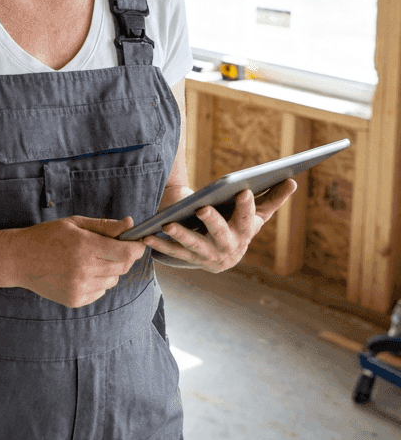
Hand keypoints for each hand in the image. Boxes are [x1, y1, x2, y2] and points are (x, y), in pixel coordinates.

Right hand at [14, 215, 145, 307]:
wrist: (19, 259)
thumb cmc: (46, 236)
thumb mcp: (74, 224)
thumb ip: (104, 226)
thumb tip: (130, 224)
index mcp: (84, 246)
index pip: (125, 253)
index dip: (136, 248)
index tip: (138, 242)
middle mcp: (84, 270)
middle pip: (122, 267)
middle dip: (124, 257)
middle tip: (113, 248)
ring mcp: (80, 288)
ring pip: (112, 280)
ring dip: (109, 270)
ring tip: (90, 259)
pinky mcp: (76, 300)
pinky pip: (100, 292)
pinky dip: (97, 282)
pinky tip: (80, 272)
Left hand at [143, 179, 297, 272]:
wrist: (222, 254)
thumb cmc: (239, 226)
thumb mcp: (255, 214)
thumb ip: (272, 198)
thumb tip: (293, 180)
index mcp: (245, 232)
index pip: (247, 217)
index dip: (245, 205)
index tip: (242, 190)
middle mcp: (228, 247)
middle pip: (221, 233)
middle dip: (213, 221)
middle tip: (202, 208)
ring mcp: (208, 255)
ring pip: (194, 245)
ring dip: (181, 235)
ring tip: (169, 224)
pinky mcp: (189, 259)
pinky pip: (173, 253)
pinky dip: (160, 245)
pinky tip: (146, 237)